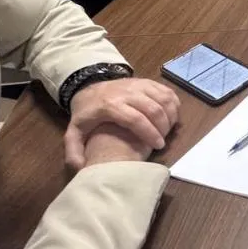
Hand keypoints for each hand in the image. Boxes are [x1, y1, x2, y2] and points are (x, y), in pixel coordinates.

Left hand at [65, 78, 179, 168]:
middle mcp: (126, 92)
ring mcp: (138, 84)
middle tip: (163, 141)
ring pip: (163, 98)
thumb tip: (83, 167)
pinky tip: (172, 117)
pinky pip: (166, 91)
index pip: (136, 119)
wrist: (88, 87)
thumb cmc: (86, 114)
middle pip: (153, 108)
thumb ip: (74, 151)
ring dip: (171, 115)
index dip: (150, 133)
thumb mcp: (74, 132)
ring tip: (169, 131)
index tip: (158, 146)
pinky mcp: (146, 81)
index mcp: (110, 105)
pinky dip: (174, 104)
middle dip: (163, 127)